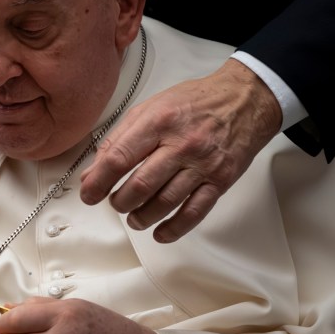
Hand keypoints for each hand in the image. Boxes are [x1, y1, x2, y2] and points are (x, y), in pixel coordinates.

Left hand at [80, 59, 280, 241]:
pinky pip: (195, 212)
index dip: (98, 181)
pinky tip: (160, 233)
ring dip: (142, 217)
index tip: (88, 194)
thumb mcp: (149, 109)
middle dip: (120, 201)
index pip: (119, 158)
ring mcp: (203, 164)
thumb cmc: (194, 102)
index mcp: (158, 122)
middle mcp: (181, 144)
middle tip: (114, 203)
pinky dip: (174, 228)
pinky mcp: (221, 180)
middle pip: (141, 185)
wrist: (246, 100)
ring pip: (166, 202)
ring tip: (133, 218)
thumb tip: (92, 172)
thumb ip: (117, 140)